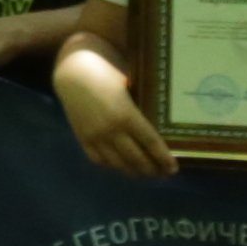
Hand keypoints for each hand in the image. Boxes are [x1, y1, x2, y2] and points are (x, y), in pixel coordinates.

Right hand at [55, 51, 171, 179]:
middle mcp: (111, 131)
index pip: (150, 143)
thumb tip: (163, 119)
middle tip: (163, 173)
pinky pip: (99, 160)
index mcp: (126, 115)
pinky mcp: (83, 139)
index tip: (173, 168)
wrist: (73, 73)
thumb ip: (142, 104)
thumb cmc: (107, 72)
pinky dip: (113, 166)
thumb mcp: (130, 84)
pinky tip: (121, 166)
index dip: (163, 158)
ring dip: (133, 172)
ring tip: (145, 173)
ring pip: (118, 164)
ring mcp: (95, 137)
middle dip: (152, 169)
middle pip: (136, 158)